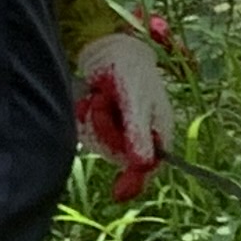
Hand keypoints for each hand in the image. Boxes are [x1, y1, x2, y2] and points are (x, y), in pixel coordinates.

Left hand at [70, 29, 172, 198]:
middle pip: (118, 155)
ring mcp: (119, 130)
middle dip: (105, 130)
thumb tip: (144, 165)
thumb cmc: (128, 70)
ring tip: (98, 96)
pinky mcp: (100, 124)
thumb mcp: (135, 101)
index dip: (135, 181)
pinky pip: (88, 133)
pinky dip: (84, 116)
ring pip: (100, 143)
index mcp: (156, 132)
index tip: (119, 194)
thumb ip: (138, 132)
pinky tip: (88, 98)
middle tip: (103, 103)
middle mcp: (138, 135)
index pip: (148, 166)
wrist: (106, 46)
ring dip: (93, 120)